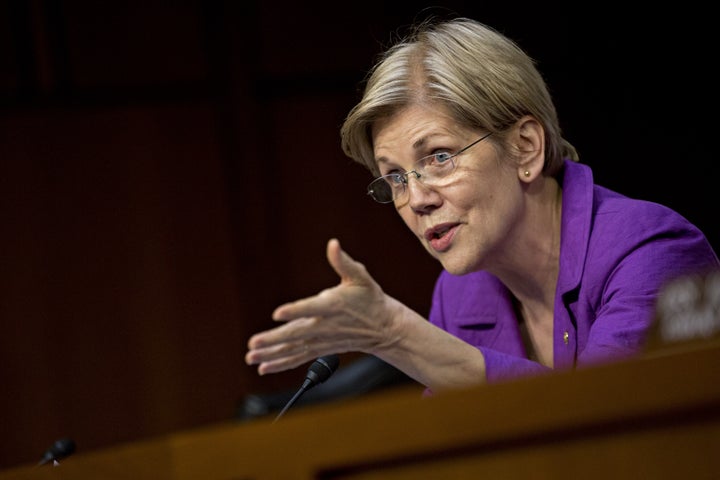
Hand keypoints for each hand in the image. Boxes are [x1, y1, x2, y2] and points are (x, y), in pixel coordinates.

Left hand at [245, 238, 397, 374]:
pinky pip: (299, 358)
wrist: (383, 327)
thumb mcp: (360, 276)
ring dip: (272, 354)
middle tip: (254, 343)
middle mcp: (326, 326)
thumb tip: (333, 244)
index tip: (278, 313)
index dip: (296, 311)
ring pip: (294, 349)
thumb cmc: (369, 298)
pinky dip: (281, 364)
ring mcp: (322, 340)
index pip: (312, 308)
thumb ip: (343, 262)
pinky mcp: (321, 348)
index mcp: (333, 305)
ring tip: (251, 357)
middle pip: (297, 334)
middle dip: (274, 339)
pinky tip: (264, 367)